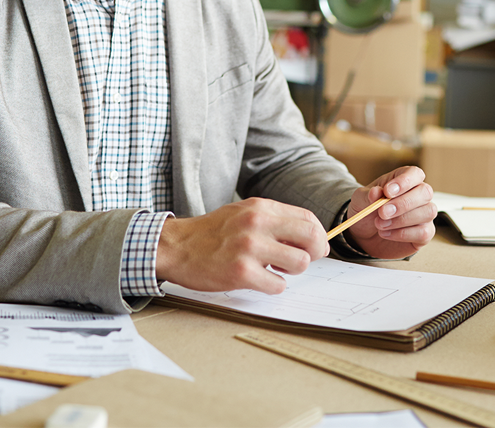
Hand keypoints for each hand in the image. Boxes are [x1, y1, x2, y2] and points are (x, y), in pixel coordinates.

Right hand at [155, 198, 328, 293]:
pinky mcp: (241, 272)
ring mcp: (249, 248)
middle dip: (313, 254)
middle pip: (311, 238)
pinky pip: (277, 286)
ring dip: (291, 272)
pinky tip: (258, 280)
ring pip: (300, 264)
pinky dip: (272, 287)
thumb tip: (307, 237)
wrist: (177, 246)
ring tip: (273, 269)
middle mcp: (257, 223)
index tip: (312, 247)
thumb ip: (273, 220)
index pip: (308, 219)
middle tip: (299, 261)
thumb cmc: (212, 232)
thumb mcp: (243, 213)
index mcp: (260, 207)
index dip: (317, 236)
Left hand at [345, 166, 435, 259]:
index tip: (387, 192)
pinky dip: (403, 234)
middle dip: (403, 203)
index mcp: (404, 179)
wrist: (364, 233)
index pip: (415, 173)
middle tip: (382, 212)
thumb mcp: (360, 199)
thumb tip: (376, 192)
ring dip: (402, 220)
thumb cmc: (367, 209)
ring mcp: (424, 213)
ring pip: (428, 212)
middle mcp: (418, 194)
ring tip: (380, 224)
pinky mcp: (425, 232)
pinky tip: (386, 233)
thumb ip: (368, 194)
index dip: (404, 181)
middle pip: (425, 192)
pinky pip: (424, 232)